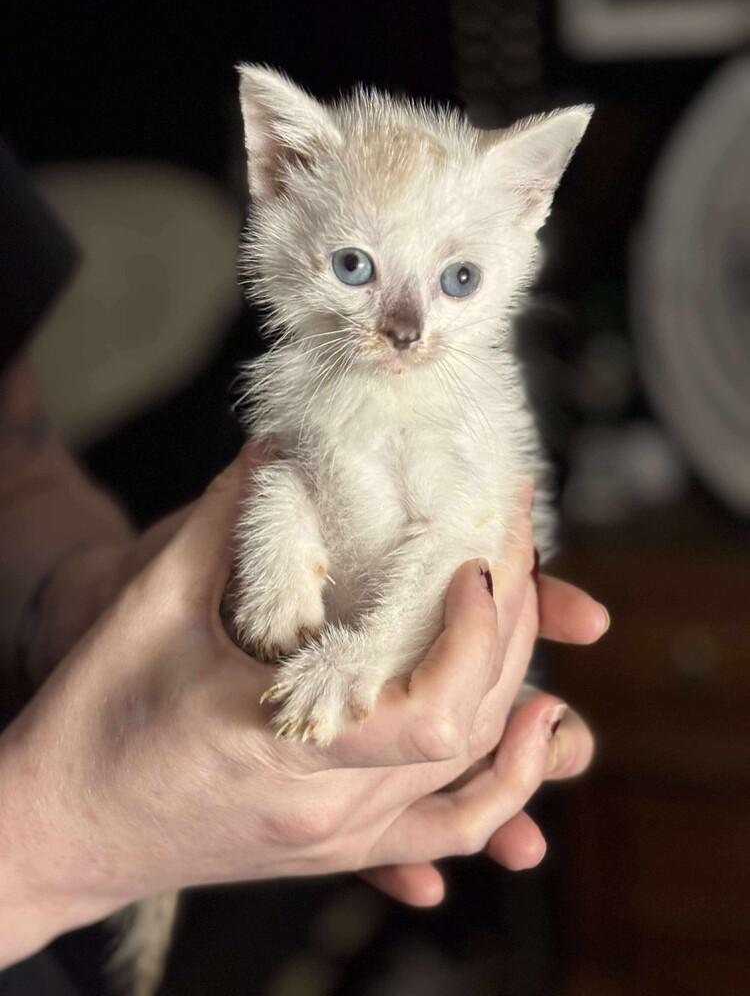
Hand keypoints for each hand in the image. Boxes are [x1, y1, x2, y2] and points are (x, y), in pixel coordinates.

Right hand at [0, 446, 605, 964]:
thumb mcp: (149, 608)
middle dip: (512, 628)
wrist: (59, 831)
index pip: (431, 713)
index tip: (475, 562)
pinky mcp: (338, 847)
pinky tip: (531, 728)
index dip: (475, 634)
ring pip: (472, 779)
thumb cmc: (90, 723)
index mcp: (278, 748)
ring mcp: (338, 839)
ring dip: (516, 690)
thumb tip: (280, 444)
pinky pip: (448, 828)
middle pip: (470, 733)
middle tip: (512, 544)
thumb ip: (224, 521)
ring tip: (531, 609)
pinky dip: (503, 781)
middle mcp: (326, 811)